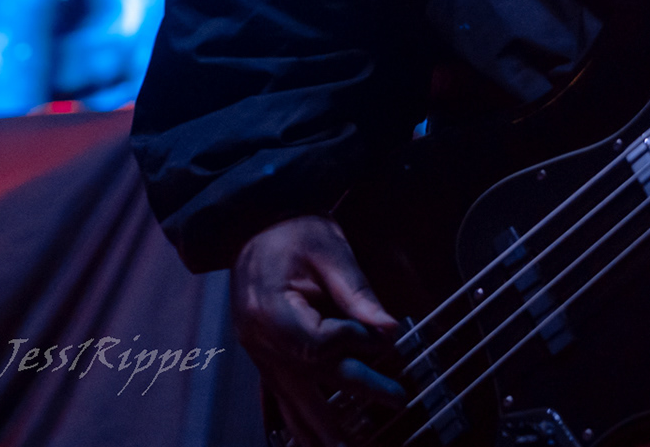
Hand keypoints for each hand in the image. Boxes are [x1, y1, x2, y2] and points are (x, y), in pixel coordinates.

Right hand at [233, 215, 404, 446]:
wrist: (254, 225)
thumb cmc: (291, 231)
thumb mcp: (329, 250)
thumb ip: (357, 293)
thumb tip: (388, 329)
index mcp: (270, 310)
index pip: (317, 344)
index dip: (353, 342)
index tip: (381, 334)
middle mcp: (260, 340)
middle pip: (310, 379)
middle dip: (355, 395)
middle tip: (395, 402)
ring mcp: (259, 353)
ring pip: (292, 400)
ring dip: (321, 429)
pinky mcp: (266, 357)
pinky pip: (280, 398)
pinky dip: (298, 422)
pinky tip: (309, 443)